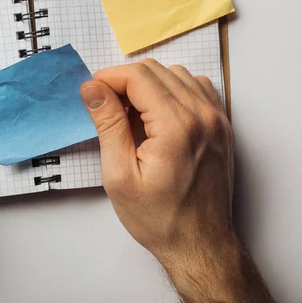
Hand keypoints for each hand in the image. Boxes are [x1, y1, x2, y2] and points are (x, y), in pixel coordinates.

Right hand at [80, 60, 272, 301]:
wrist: (199, 244)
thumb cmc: (158, 218)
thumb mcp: (119, 175)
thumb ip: (108, 124)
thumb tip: (92, 88)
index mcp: (176, 127)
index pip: (138, 76)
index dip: (108, 78)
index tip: (91, 93)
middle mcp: (202, 116)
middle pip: (155, 70)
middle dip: (124, 81)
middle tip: (106, 107)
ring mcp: (217, 119)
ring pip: (175, 74)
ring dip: (147, 84)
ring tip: (131, 114)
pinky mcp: (221, 126)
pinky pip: (196, 87)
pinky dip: (172, 90)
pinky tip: (157, 114)